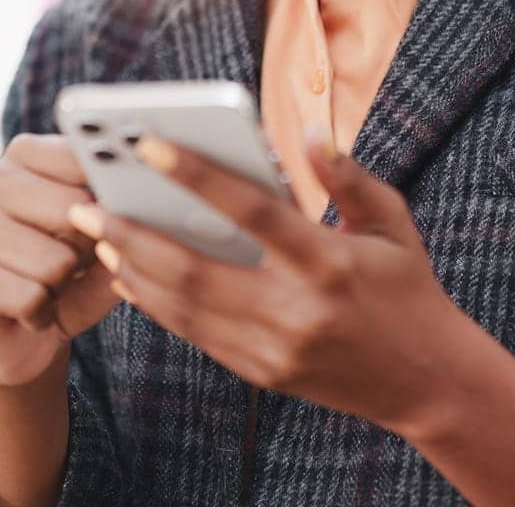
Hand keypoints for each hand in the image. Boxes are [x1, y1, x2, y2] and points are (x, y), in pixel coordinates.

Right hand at [0, 133, 122, 387]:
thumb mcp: (103, 236)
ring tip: (47, 286)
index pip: (85, 160)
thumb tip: (119, 216)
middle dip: (86, 250)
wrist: (19, 336)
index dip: (107, 203)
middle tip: (70, 263)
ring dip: (63, 286)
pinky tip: (29, 311)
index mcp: (23, 153)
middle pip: (74, 210)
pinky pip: (31, 298)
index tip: (97, 218)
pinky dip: (42, 314)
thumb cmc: (68, 272)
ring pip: (56, 262)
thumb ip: (117, 215)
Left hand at [65, 129, 459, 435]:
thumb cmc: (408, 287)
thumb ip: (348, 176)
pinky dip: (156, 304)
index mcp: (327, 263)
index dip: (197, 175)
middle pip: (195, 270)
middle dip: (132, 235)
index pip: (251, 211)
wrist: (427, 382)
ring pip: (184, 307)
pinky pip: (195, 334)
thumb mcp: (392, 222)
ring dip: (132, 270)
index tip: (148, 144)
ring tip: (96, 234)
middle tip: (88, 203)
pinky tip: (130, 277)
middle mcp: (294, 310)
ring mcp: (273, 350)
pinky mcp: (261, 374)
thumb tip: (310, 132)